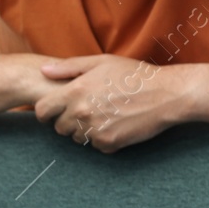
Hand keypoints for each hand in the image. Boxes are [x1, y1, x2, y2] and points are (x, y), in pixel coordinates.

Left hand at [34, 55, 190, 152]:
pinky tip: (116, 124)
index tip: (53, 111)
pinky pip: (95, 145)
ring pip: (76, 138)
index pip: (42, 111)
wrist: (166, 95)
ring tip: (103, 116)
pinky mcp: (109, 143)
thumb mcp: (101, 62)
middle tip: (86, 111)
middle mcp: (81, 113)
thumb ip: (69, 67)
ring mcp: (94, 130)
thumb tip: (43, 71)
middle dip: (67, 120)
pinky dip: (102, 138)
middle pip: (59, 127)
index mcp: (75, 91)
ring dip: (84, 130)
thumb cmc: (134, 75)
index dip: (46, 111)